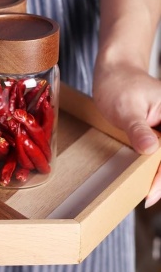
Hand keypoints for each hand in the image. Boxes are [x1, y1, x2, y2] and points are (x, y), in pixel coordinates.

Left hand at [93, 62, 160, 207]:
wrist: (115, 73)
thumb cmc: (120, 85)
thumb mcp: (126, 109)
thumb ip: (139, 129)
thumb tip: (150, 150)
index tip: (150, 193)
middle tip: (147, 198)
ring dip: (160, 174)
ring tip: (148, 192)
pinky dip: (156, 166)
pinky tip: (149, 179)